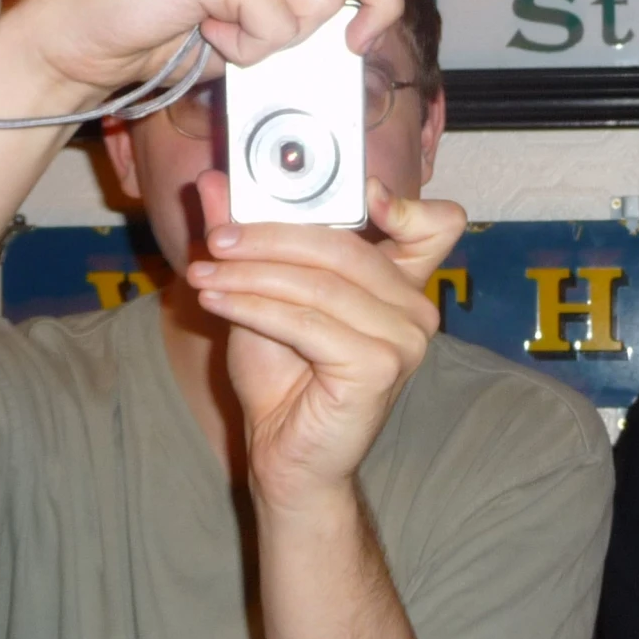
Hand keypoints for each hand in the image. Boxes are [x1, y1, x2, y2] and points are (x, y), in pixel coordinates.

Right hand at [0, 0, 403, 116]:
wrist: (87, 35)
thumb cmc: (163, 32)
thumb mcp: (247, 25)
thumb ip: (295, 18)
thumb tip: (348, 42)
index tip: (363, 36)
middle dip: (372, 4)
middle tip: (346, 45)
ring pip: (315, 2)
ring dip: (276, 40)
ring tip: (224, 32)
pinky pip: (273, 23)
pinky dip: (244, 48)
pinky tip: (203, 30)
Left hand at [182, 172, 465, 501]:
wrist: (286, 456)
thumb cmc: (283, 378)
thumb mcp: (260, 293)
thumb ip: (247, 239)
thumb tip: (213, 181)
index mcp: (401, 284)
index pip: (436, 226)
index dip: (404, 204)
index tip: (360, 191)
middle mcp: (416, 309)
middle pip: (345, 247)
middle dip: (270, 237)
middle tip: (216, 239)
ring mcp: (405, 340)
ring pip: (319, 284)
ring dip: (250, 275)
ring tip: (202, 274)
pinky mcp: (379, 367)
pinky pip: (307, 322)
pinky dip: (253, 307)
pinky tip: (215, 303)